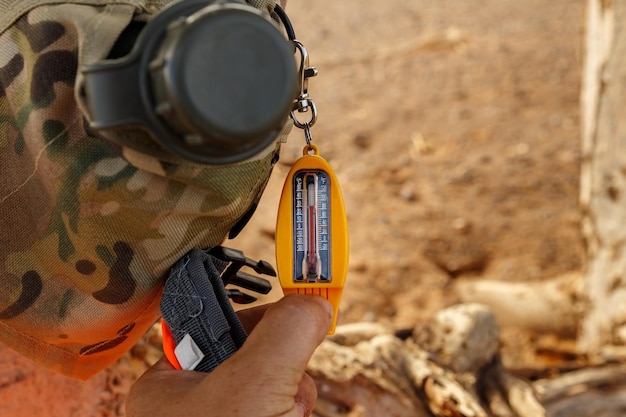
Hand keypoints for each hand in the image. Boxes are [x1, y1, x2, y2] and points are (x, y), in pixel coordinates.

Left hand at [126, 294, 332, 416]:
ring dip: (291, 394)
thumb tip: (315, 301)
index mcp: (166, 384)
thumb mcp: (255, 382)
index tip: (285, 311)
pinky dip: (291, 411)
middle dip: (279, 365)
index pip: (212, 325)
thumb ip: (286, 330)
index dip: (252, 316)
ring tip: (286, 414)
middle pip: (250, 354)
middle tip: (286, 383)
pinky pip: (277, 406)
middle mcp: (190, 403)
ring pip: (270, 384)